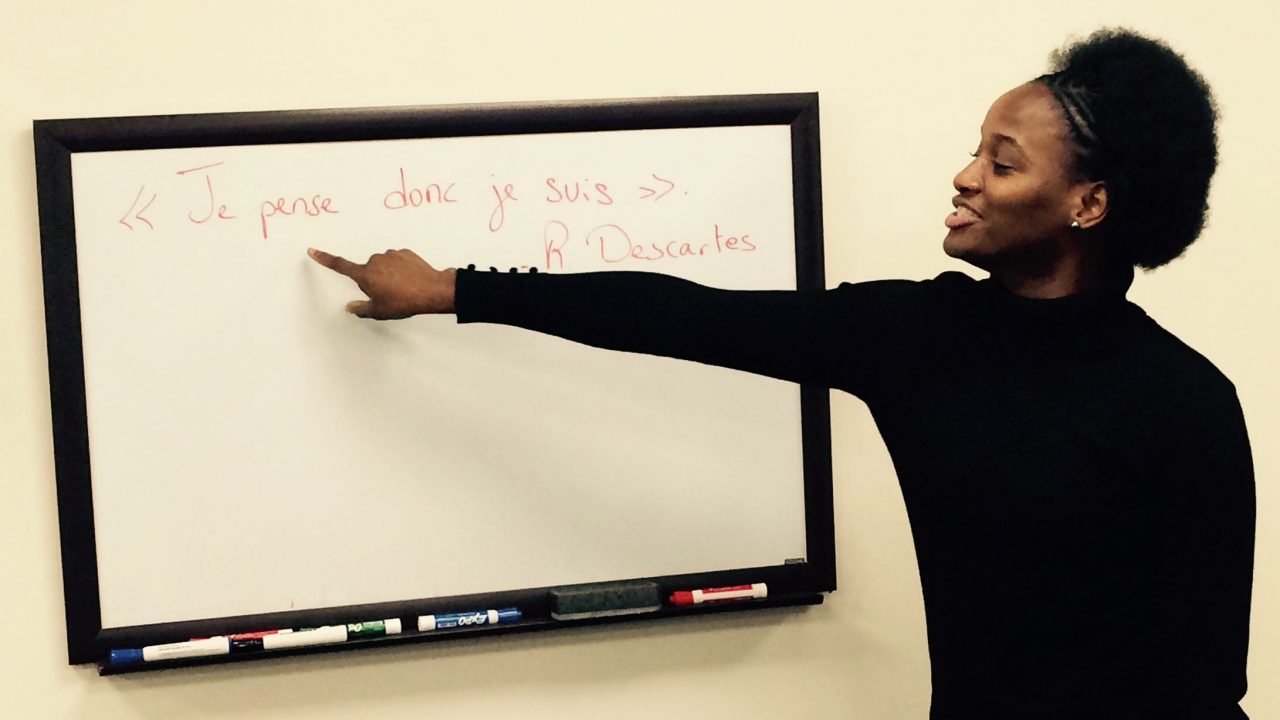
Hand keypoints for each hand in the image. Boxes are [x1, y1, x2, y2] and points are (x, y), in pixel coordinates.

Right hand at [307, 247, 456, 318]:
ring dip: (389, 274)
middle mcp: (375, 260)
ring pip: (384, 265)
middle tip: (389, 294)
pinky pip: (397, 260)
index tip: (312, 250)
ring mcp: (390, 255)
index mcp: (365, 275)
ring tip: (402, 288)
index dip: (324, 259)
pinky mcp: (404, 252)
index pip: (340, 266)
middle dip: (374, 281)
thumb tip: (350, 307)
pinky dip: (401, 269)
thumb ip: (361, 309)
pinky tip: (410, 279)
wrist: (431, 290)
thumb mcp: (379, 311)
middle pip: (368, 271)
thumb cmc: (404, 302)